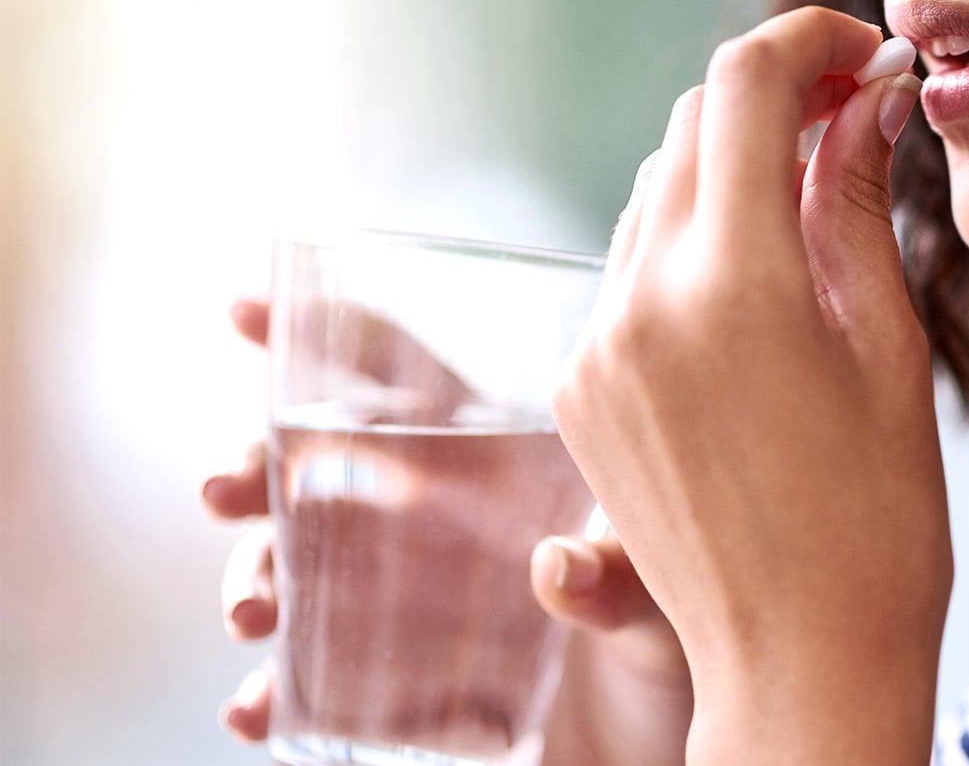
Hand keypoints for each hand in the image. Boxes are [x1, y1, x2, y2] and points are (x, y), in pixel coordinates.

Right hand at [203, 298, 692, 764]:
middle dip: (254, 469)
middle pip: (319, 470)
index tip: (245, 312)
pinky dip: (274, 693)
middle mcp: (438, 525)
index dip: (326, 338)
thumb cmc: (682, 639)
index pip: (402, 378)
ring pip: (298, 570)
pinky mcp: (396, 687)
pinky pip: (314, 682)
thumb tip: (557, 571)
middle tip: (220, 489)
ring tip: (251, 614)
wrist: (668, 746)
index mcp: (494, 466)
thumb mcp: (665, 601)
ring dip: (253, 580)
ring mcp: (408, 603)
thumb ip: (623, 581)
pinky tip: (259, 710)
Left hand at [552, 7, 951, 765]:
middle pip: (692, 125)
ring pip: (655, 193)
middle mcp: (640, 303)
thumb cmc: (877, 522)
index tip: (858, 54)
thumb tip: (867, 98)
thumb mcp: (887, 348)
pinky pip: (628, 269)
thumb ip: (858, 202)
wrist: (800, 664)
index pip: (745, 86)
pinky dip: (688, 245)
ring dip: (728, 172)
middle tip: (848, 118)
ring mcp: (594, 346)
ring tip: (807, 209)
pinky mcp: (576, 387)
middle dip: (770, 101)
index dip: (806, 43)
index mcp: (733, 287)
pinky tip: (752, 292)